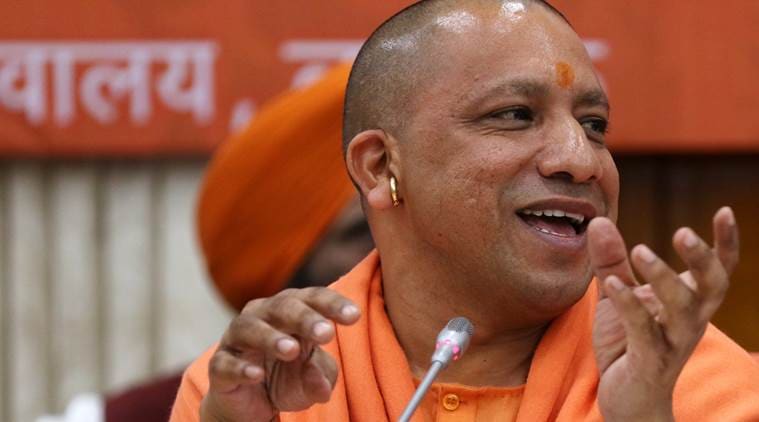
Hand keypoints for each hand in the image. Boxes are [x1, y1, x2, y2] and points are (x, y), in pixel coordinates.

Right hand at [200, 287, 360, 421]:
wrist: (252, 406)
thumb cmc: (287, 378)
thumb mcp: (312, 382)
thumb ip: (320, 377)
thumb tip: (316, 378)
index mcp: (290, 310)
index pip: (312, 298)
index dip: (333, 304)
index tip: (354, 316)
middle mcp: (262, 316)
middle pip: (282, 307)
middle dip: (305, 318)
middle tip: (326, 333)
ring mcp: (237, 339)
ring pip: (249, 328)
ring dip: (270, 337)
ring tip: (291, 350)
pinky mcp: (219, 366)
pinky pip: (226, 362)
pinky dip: (241, 367)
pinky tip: (256, 374)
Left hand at [587, 207, 738, 421]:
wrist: (628, 400)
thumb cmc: (629, 343)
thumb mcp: (618, 296)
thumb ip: (611, 260)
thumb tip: (598, 220)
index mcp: (689, 302)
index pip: (717, 271)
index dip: (725, 243)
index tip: (725, 211)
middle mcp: (689, 321)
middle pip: (712, 287)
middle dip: (703, 259)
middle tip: (683, 232)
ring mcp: (673, 343)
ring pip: (683, 309)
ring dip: (665, 278)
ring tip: (640, 250)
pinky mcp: (650, 361)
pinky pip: (644, 331)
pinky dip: (630, 305)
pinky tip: (611, 284)